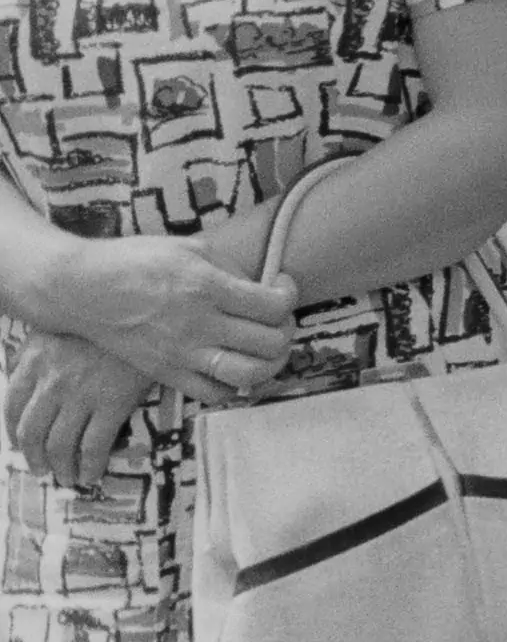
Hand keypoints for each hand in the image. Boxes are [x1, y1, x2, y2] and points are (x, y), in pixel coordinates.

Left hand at [4, 332, 161, 481]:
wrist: (146, 311)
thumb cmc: (101, 319)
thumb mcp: (55, 326)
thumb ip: (31, 351)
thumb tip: (15, 373)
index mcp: (33, 361)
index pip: (11, 406)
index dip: (13, 433)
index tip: (21, 446)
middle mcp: (52, 381)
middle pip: (31, 433)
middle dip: (34, 458)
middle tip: (42, 471)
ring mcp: (81, 394)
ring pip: (59, 444)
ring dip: (60, 468)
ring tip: (66, 478)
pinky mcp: (113, 403)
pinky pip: (94, 445)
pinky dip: (89, 466)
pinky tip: (90, 475)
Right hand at [24, 230, 300, 402]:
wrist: (81, 289)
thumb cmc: (137, 261)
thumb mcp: (190, 248)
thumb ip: (232, 269)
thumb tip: (265, 289)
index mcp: (206, 287)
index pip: (274, 306)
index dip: (289, 295)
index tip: (281, 286)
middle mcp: (197, 324)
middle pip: (271, 343)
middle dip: (287, 330)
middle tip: (278, 318)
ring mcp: (181, 353)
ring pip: (249, 375)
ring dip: (271, 364)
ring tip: (266, 348)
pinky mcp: (165, 373)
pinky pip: (214, 393)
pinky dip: (234, 385)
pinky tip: (234, 365)